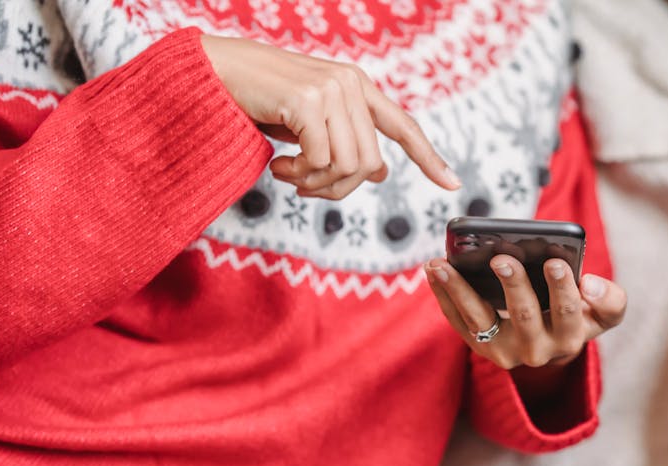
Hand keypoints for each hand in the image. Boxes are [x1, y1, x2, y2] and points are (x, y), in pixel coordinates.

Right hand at [200, 34, 460, 198]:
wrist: (214, 74)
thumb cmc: (259, 100)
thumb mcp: (310, 125)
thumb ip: (345, 141)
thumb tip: (379, 171)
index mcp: (357, 87)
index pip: (402, 126)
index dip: (428, 157)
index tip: (452, 184)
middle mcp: (350, 83)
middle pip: (368, 163)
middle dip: (337, 188)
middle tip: (304, 187)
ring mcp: (331, 89)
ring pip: (347, 167)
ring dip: (315, 184)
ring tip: (288, 174)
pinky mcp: (308, 100)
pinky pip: (320, 161)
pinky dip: (299, 175)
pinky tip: (278, 166)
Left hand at [424, 256, 625, 368]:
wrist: (549, 347)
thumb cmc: (576, 317)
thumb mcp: (602, 314)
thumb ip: (610, 300)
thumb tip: (590, 283)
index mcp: (570, 338)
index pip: (568, 312)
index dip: (563, 288)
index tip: (554, 262)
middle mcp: (537, 351)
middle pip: (524, 315)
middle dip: (513, 285)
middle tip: (501, 258)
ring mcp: (504, 352)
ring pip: (480, 320)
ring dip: (460, 290)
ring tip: (443, 264)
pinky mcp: (479, 347)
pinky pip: (458, 321)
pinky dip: (443, 295)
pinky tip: (434, 270)